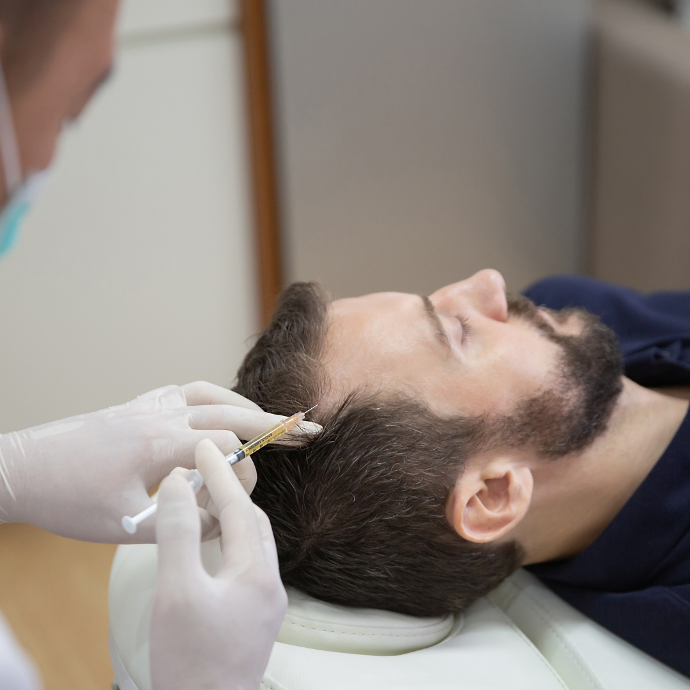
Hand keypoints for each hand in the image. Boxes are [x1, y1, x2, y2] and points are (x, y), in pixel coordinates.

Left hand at [0, 382, 287, 542]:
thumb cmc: (68, 501)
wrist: (20, 471)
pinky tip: (221, 408)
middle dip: (275, 423)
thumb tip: (222, 519)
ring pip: (212, 394)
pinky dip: (214, 396)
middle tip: (310, 428)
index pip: (229, 448)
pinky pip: (186, 390)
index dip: (249, 472)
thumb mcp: (126, 527)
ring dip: (245, 405)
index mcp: (161, 444)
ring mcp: (148, 405)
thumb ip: (182, 523)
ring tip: (271, 419)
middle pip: (233, 412)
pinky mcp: (137, 404)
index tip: (246, 499)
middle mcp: (161, 415)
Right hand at [150, 439, 286, 689]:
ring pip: (253, 545)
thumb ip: (179, 534)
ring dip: (231, 520)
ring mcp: (266, 606)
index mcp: (257, 574)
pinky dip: (230, 545)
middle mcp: (270, 586)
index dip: (219, 474)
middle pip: (253, 524)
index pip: (239, 508)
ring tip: (205, 504)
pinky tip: (212, 549)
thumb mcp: (175, 592)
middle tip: (203, 473)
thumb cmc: (188, 660)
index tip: (204, 446)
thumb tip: (180, 485)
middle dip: (229, 494)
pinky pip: (248, 566)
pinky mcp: (256, 621)